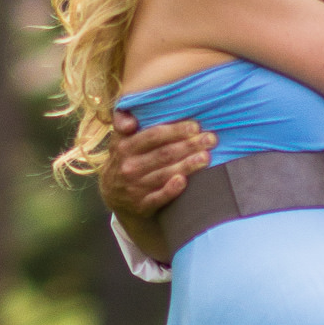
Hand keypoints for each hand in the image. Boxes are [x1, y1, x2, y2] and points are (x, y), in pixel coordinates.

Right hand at [99, 110, 215, 222]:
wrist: (113, 194)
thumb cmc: (125, 158)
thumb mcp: (120, 138)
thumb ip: (124, 122)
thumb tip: (133, 120)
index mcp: (124, 147)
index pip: (153, 135)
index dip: (175, 130)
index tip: (195, 126)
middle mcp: (129, 167)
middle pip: (164, 154)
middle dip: (189, 145)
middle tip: (210, 139)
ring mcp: (135, 187)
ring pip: (164, 174)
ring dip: (187, 165)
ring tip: (206, 157)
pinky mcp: (142, 205)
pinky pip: (159, 197)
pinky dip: (171, 190)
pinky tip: (184, 180)